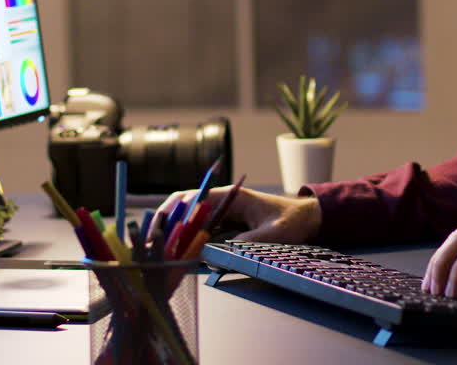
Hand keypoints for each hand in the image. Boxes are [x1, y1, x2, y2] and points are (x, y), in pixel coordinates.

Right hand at [150, 186, 321, 244]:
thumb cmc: (294, 221)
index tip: (156, 227)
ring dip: (173, 238)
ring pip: (189, 225)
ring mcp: (223, 217)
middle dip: (164, 227)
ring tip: (156, 256)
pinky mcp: (226, 230)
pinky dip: (187, 246)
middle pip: (183, 212)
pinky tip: (178, 260)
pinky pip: (200, 236)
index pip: (190, 198)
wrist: (309, 220)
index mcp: (230, 197)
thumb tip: (219, 252)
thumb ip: (249, 241)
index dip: (170, 211)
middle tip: (147, 247)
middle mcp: (222, 204)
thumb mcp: (275, 232)